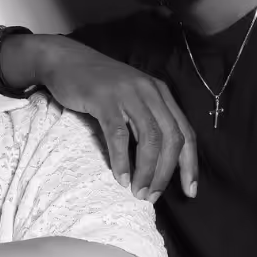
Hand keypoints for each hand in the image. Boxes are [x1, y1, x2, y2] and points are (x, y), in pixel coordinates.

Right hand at [34, 37, 196, 200]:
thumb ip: (144, 120)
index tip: (190, 191)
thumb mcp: (130, 97)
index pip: (185, 132)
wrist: (65, 60)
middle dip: (166, 173)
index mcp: (160, 93)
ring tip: (139, 191)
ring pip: (149, 138)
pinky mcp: (104, 99)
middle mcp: (150, 92)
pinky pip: (118, 134)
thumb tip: (155, 161)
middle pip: (171, 138)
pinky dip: (122, 159)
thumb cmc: (97, 84)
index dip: (190, 164)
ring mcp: (128, 94)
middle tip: (153, 196)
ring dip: (147, 170)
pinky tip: (120, 176)